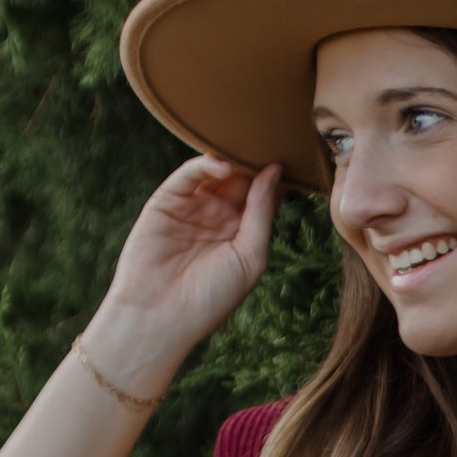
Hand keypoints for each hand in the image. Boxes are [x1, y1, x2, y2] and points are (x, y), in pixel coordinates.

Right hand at [104, 154, 285, 351]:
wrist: (161, 317)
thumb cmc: (212, 297)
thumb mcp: (251, 256)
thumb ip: (262, 212)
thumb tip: (275, 170)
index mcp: (243, 231)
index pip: (264, 194)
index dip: (277, 176)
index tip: (295, 155)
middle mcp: (218, 216)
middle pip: (243, 177)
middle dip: (256, 159)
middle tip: (274, 139)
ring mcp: (192, 207)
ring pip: (217, 171)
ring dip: (234, 157)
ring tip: (251, 146)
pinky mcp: (166, 202)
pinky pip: (188, 176)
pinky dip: (205, 165)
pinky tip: (223, 164)